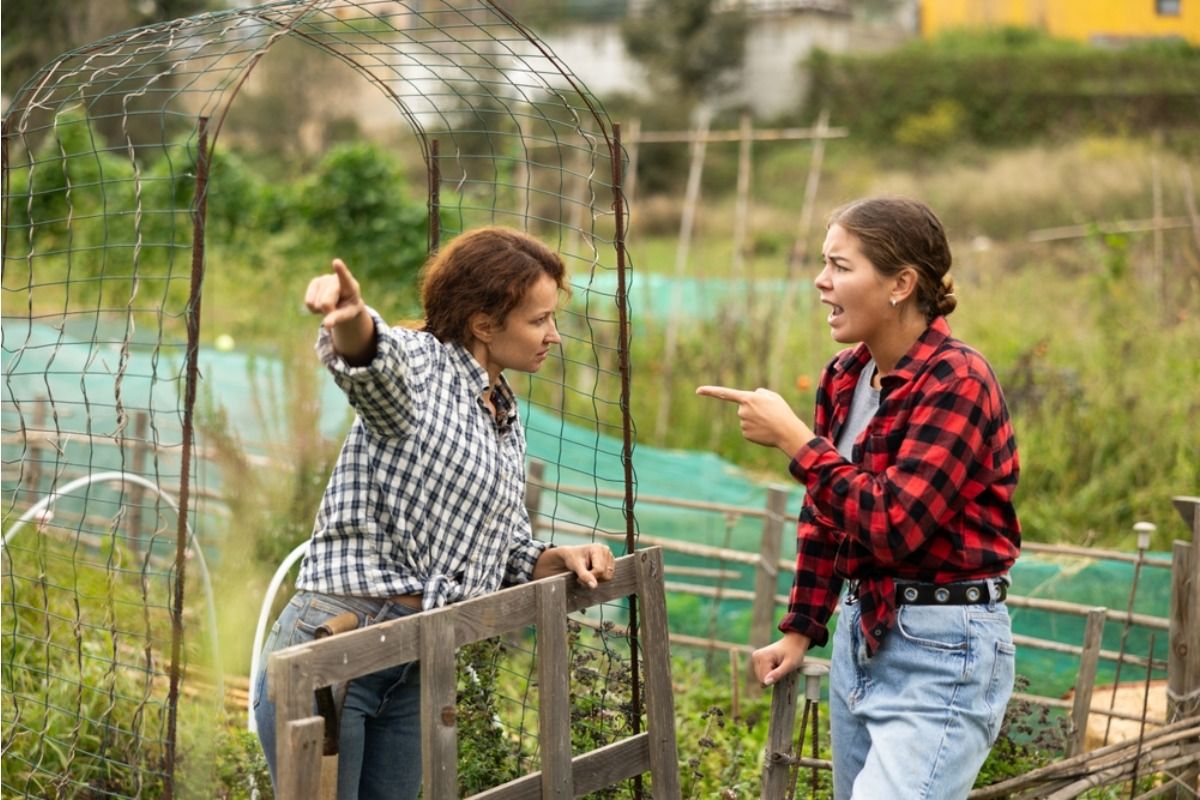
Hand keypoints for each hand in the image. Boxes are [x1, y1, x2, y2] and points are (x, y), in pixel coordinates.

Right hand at [305, 258, 363, 329]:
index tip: (336, 262)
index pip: (344, 277)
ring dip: (321, 310)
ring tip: (331, 304)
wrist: (344, 300)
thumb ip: (338, 318)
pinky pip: (308, 303)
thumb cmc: (349, 307)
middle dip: (328, 311)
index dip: (340, 270)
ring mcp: (324, 279)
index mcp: (350, 285)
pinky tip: (321, 302)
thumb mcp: (348, 314)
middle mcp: (335, 279)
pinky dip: (314, 309)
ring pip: (315, 304)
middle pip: (325, 303)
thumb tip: (327, 325)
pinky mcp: (314, 282)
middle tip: (336, 309)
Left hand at [535, 543, 614, 588]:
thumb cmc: (567, 558)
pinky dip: (599, 579)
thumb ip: (584, 575)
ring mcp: (609, 558)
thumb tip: (594, 586)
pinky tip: (591, 576)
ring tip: (586, 575)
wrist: (564, 557)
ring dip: (597, 580)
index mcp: (598, 548)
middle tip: (581, 577)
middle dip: (594, 579)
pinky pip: (609, 578)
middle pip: (607, 574)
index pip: (601, 570)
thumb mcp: (573, 565)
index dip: (590, 577)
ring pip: (609, 577)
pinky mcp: (608, 565)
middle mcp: (606, 552)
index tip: (578, 577)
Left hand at [695, 385, 813, 454]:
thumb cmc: (781, 412)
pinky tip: (765, 430)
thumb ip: (759, 393)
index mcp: (748, 398)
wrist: (787, 432)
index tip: (698, 390)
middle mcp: (742, 411)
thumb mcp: (772, 396)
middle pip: (743, 408)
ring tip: (768, 422)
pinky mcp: (745, 434)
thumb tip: (751, 397)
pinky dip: (756, 430)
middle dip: (753, 410)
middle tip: (768, 414)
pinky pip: (748, 429)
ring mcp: (743, 424)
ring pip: (746, 420)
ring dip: (756, 420)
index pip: (725, 393)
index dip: (710, 391)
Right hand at [751, 632, 810, 685]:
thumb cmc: (794, 652)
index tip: (783, 671)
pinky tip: (776, 665)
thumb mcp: (790, 665)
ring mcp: (755, 657)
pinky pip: (761, 674)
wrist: (793, 642)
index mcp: (762, 657)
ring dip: (771, 675)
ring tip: (779, 666)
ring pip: (761, 678)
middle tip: (782, 668)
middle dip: (773, 677)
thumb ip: (778, 674)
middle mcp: (756, 656)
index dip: (775, 679)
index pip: (764, 680)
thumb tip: (766, 683)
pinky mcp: (756, 659)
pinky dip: (769, 673)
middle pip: (761, 679)